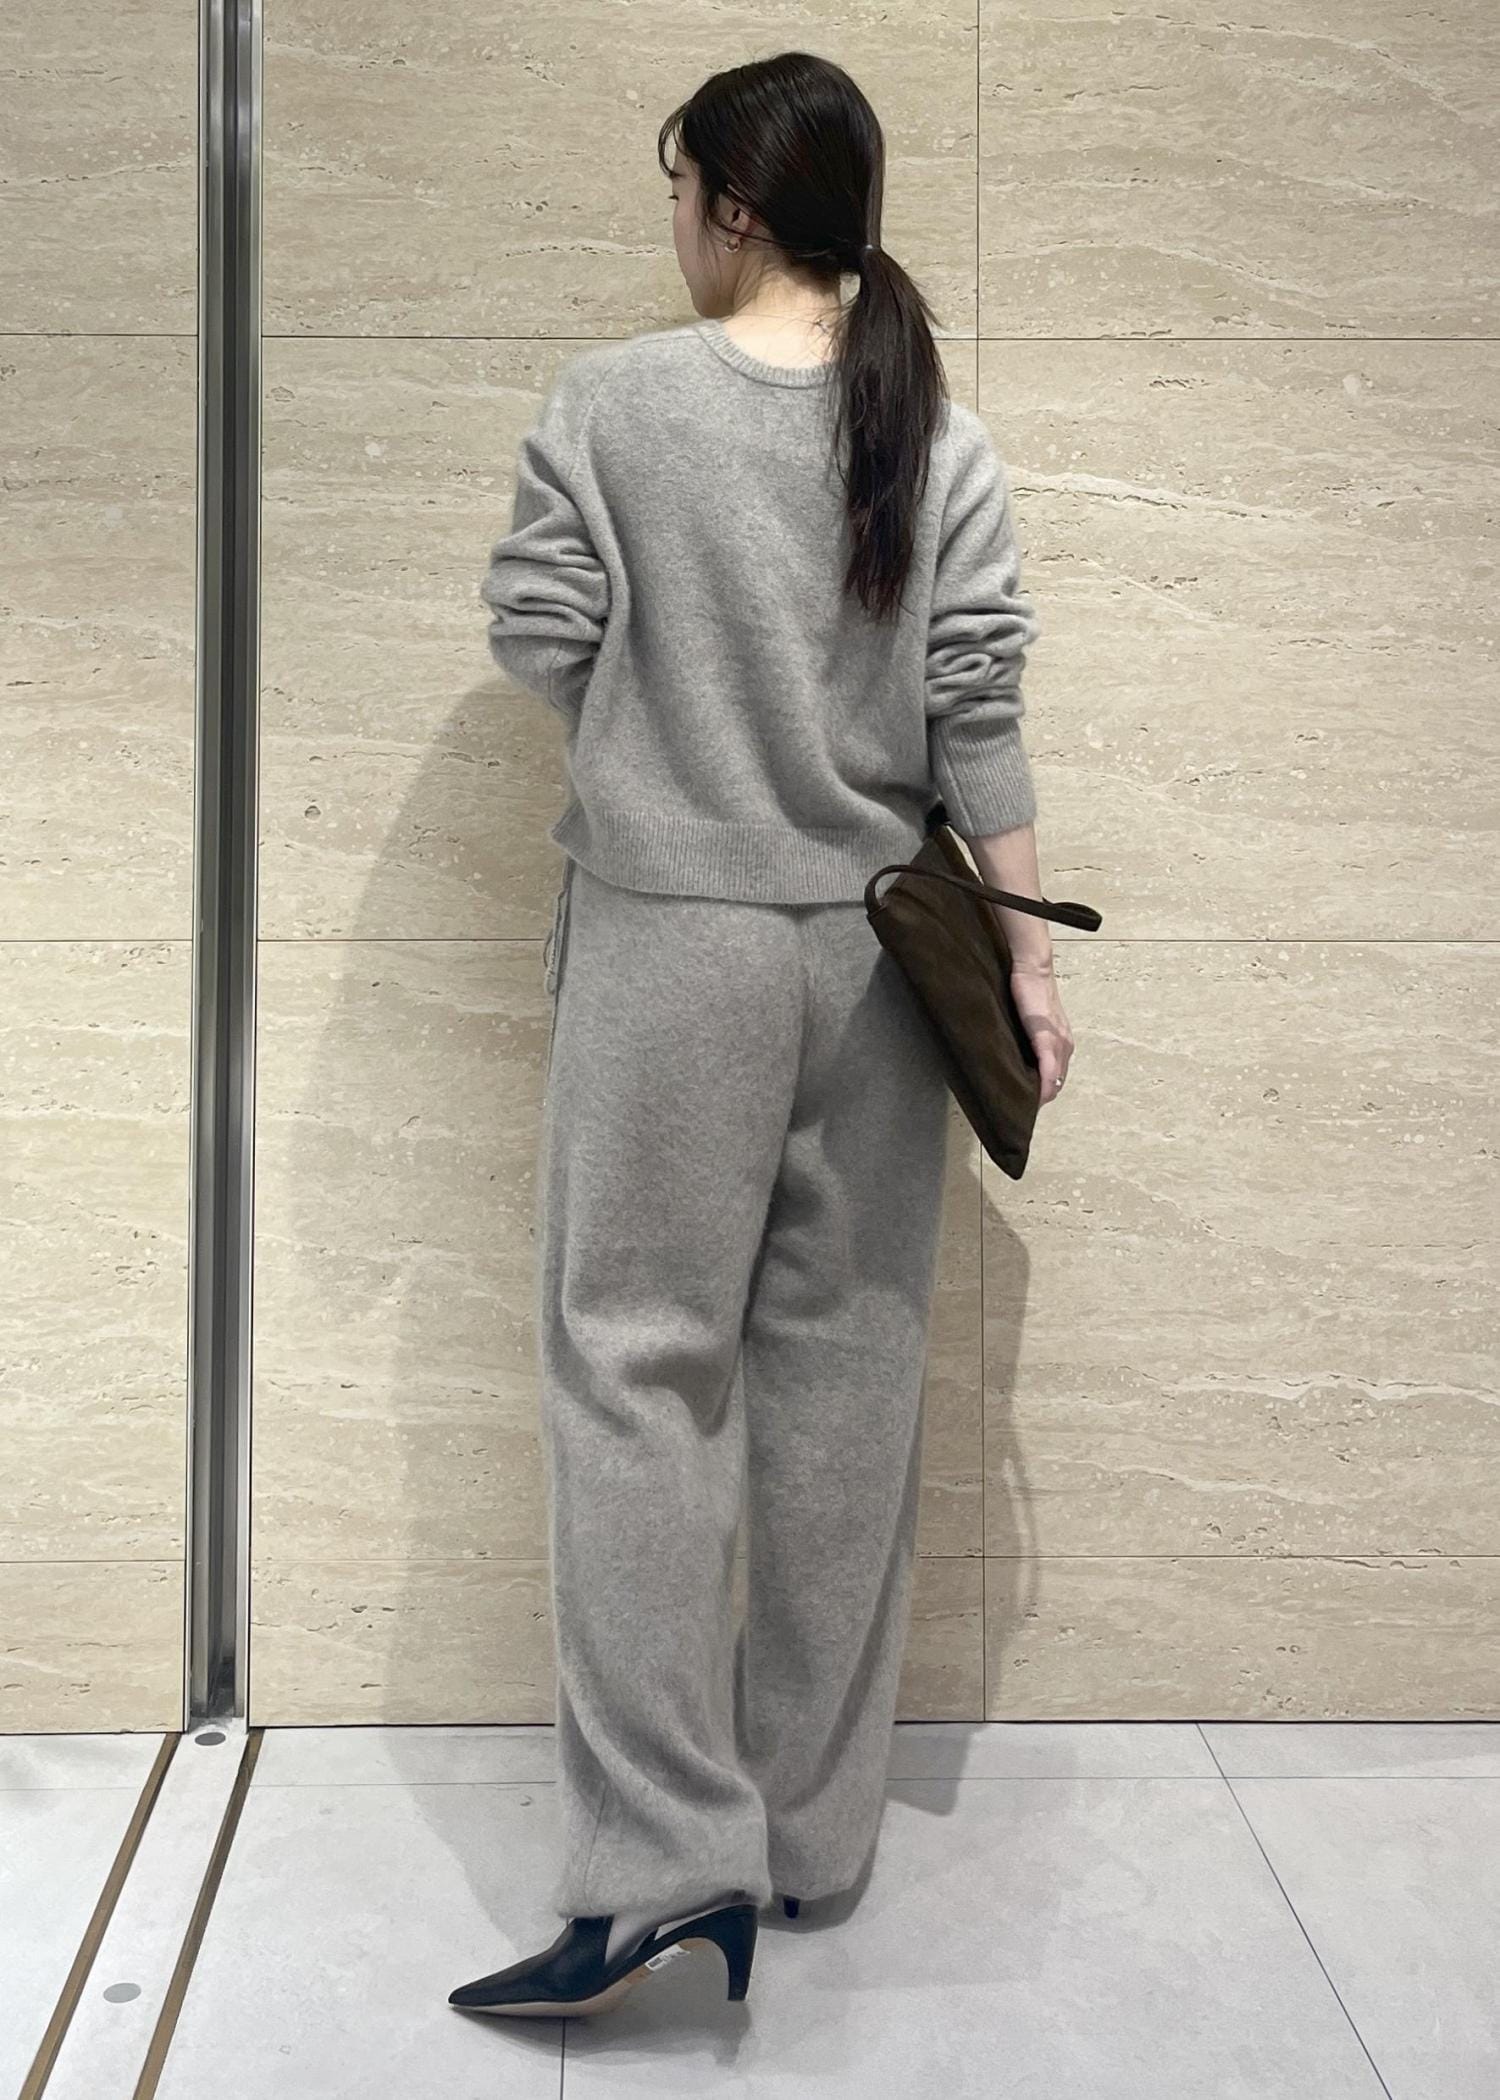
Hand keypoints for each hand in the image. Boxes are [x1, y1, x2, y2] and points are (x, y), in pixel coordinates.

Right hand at [1009, 961, 1074, 1104]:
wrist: (1032, 969)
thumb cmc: (1027, 991)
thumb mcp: (1029, 1021)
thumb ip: (1026, 1039)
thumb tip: (1014, 1057)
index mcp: (1061, 1042)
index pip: (1056, 1076)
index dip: (1043, 1091)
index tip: (1026, 1103)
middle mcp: (1065, 1045)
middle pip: (1057, 1083)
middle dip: (1041, 1097)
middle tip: (1021, 1108)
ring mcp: (1058, 1042)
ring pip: (1054, 1080)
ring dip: (1041, 1095)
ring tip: (1022, 1105)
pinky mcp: (1047, 1038)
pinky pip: (1049, 1069)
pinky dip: (1043, 1085)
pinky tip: (1035, 1096)